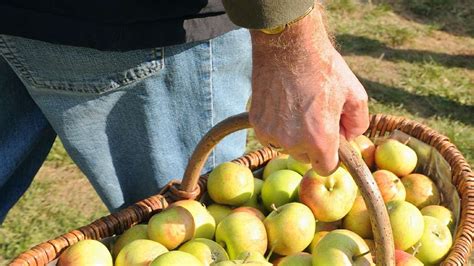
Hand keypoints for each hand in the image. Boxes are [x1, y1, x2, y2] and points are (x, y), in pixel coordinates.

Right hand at [249, 5, 368, 175]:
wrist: (288, 47)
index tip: (330, 142)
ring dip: (293, 136)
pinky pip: (271, 135)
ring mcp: (272, 134)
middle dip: (312, 144)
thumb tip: (348, 138)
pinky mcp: (257, 124)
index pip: (325, 168)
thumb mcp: (354, 93)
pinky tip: (283, 105)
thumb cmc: (323, 68)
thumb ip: (358, 124)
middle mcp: (293, 142)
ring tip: (297, 108)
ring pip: (287, 147)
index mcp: (320, 139)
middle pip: (305, 157)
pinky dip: (278, 126)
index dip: (330, 156)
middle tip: (314, 116)